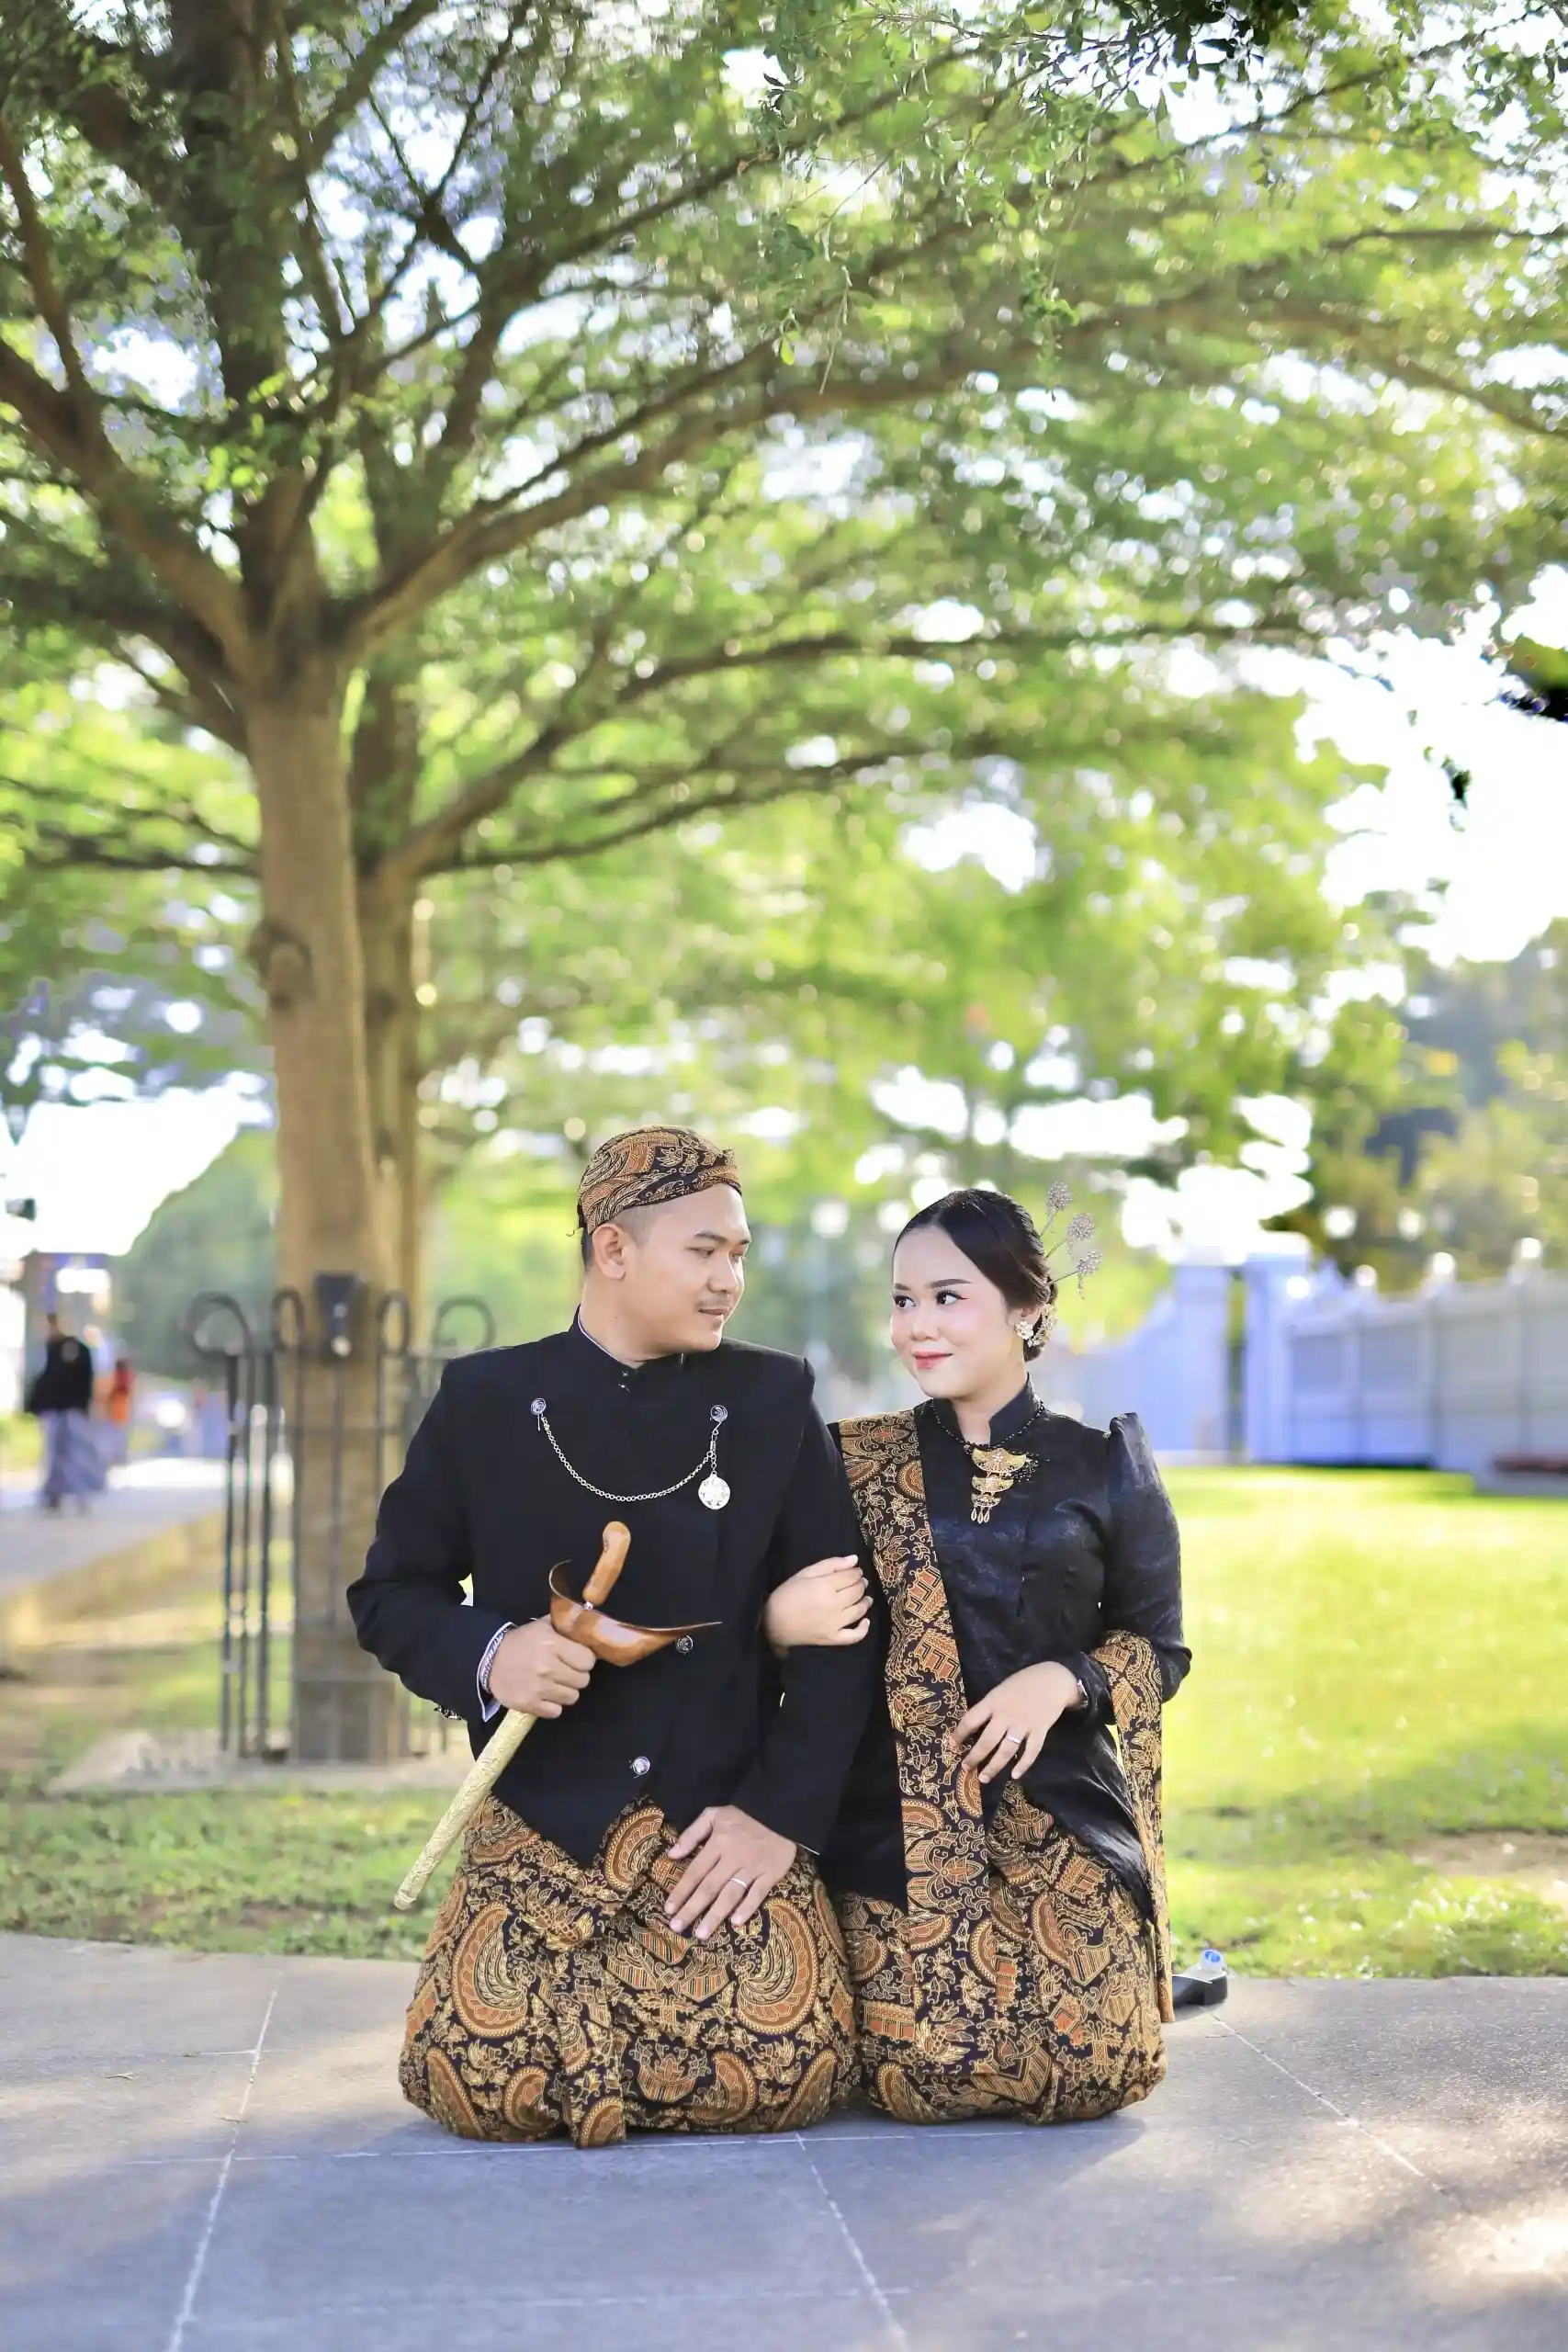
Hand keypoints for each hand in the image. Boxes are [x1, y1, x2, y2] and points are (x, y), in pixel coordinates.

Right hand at [486, 1618, 595, 1717]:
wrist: (490, 1660)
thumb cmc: (521, 1641)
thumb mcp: (542, 1626)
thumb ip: (566, 1626)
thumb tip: (587, 1628)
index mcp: (552, 1644)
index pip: (588, 1660)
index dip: (585, 1660)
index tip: (577, 1659)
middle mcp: (547, 1667)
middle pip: (583, 1680)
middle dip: (577, 1675)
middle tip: (566, 1671)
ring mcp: (539, 1688)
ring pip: (572, 1697)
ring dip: (566, 1691)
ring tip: (555, 1683)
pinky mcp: (529, 1704)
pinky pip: (556, 1712)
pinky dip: (553, 1705)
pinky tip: (545, 1695)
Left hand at [664, 1806, 795, 1938]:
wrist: (780, 1810)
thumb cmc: (744, 1814)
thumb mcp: (714, 1814)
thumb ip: (692, 1833)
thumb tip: (672, 1855)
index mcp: (718, 1843)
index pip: (695, 1871)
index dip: (681, 1891)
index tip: (668, 1909)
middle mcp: (733, 1858)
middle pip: (709, 1887)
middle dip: (692, 1909)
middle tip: (677, 1928)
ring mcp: (753, 1867)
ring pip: (731, 1894)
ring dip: (715, 1915)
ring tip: (701, 1933)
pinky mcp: (771, 1873)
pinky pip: (758, 1893)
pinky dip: (747, 1907)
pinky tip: (736, 1922)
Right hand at [762, 1555, 869, 1653]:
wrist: (773, 1624)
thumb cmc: (787, 1595)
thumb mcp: (805, 1573)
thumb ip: (831, 1564)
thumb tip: (854, 1559)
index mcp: (824, 1586)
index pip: (851, 1576)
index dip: (856, 1572)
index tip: (856, 1571)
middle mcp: (833, 1604)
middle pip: (856, 1591)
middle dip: (861, 1584)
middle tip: (860, 1582)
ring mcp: (834, 1623)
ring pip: (859, 1610)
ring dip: (865, 1602)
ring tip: (865, 1597)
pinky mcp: (832, 1638)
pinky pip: (854, 1636)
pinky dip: (863, 1629)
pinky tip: (865, 1621)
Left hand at [955, 1660, 1083, 1784]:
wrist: (1053, 1679)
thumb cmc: (1024, 1682)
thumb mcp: (1001, 1689)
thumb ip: (991, 1706)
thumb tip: (975, 1725)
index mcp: (994, 1702)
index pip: (971, 1720)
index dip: (959, 1734)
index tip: (952, 1745)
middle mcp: (1006, 1715)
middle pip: (987, 1741)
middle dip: (974, 1757)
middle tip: (965, 1768)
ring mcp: (1023, 1725)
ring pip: (1006, 1751)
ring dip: (994, 1767)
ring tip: (984, 1778)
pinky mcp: (1040, 1731)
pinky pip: (1031, 1752)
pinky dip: (1023, 1764)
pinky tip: (1015, 1775)